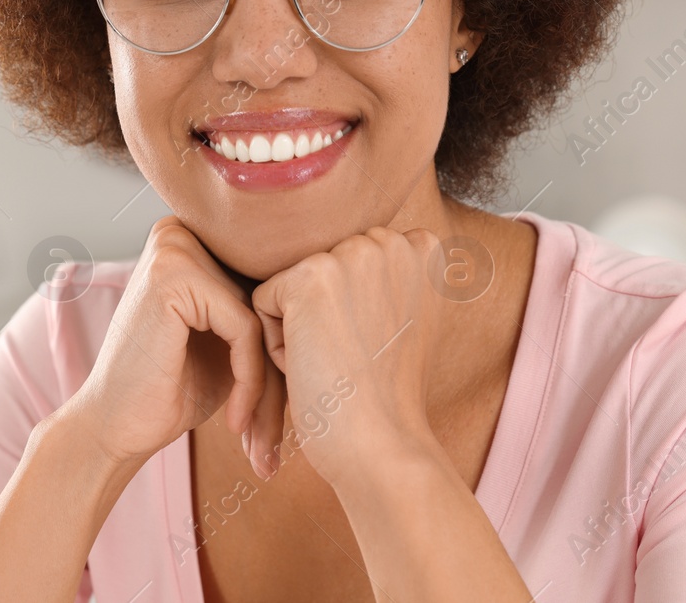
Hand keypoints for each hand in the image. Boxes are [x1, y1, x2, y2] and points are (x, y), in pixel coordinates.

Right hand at [61, 216, 285, 476]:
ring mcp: (174, 247)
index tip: (300, 400)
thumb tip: (335, 289)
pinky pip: (246, 328)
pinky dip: (251, 381)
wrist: (115, 430)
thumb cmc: (174, 388)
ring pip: (264, 314)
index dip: (290, 340)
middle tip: (278, 433)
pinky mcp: (174, 276)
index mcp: (195, 235)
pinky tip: (236, 421)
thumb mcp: (229, 338)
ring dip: (273, 381)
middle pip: (268, 295)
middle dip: (283, 366)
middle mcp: (182, 230)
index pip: (271, 281)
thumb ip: (265, 306)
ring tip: (263, 436)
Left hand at [249, 226, 443, 487]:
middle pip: (319, 271)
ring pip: (290, 286)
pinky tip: (313, 367)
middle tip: (355, 360)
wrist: (384, 445)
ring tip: (336, 363)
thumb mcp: (407, 318)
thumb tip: (349, 253)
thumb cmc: (388, 396)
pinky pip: (264, 302)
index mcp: (421, 246)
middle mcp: (391, 240)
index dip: (355, 312)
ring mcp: (352, 254)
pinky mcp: (310, 276)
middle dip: (324, 317)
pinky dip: (276, 344)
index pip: (350, 262)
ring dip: (300, 329)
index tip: (377, 349)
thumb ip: (385, 276)